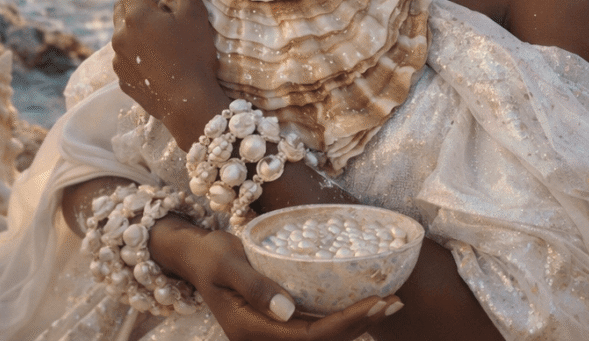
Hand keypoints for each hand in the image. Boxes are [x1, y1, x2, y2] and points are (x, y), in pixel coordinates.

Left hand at [112, 0, 230, 146]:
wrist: (188, 104)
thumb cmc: (194, 53)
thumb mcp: (192, 13)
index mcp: (136, 15)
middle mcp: (120, 35)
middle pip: (120, 8)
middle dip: (132, 0)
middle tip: (151, 0)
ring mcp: (118, 60)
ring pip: (121, 33)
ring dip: (133, 27)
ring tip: (155, 31)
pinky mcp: (122, 80)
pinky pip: (124, 57)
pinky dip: (135, 51)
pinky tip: (155, 57)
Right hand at [152, 220, 401, 340]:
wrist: (194, 257)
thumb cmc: (210, 255)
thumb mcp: (227, 264)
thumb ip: (256, 287)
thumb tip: (288, 310)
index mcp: (251, 331)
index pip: (308, 336)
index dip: (345, 324)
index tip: (376, 302)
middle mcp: (264, 337)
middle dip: (360, 325)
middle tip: (394, 302)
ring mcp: (271, 331)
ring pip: (321, 336)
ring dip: (356, 323)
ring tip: (390, 303)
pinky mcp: (278, 319)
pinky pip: (314, 325)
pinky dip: (341, 316)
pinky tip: (363, 303)